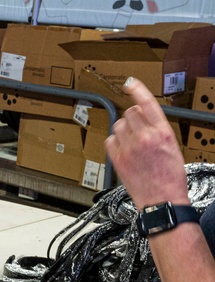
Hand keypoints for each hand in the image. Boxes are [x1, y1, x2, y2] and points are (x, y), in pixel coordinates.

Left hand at [105, 77, 189, 209]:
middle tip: (138, 131)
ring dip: (123, 130)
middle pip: (129, 113)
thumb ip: (157, 130)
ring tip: (132, 143)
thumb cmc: (170, 176)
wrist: (162, 199)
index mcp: (163, 132)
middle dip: (133, 119)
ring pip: (118, 125)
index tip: (129, 82)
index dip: (137, 90)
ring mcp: (129, 148)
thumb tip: (144, 120)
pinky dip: (115, 143)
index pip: (147, 104)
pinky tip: (124, 150)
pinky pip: (109, 140)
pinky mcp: (117, 158)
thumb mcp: (172, 147)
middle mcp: (145, 137)